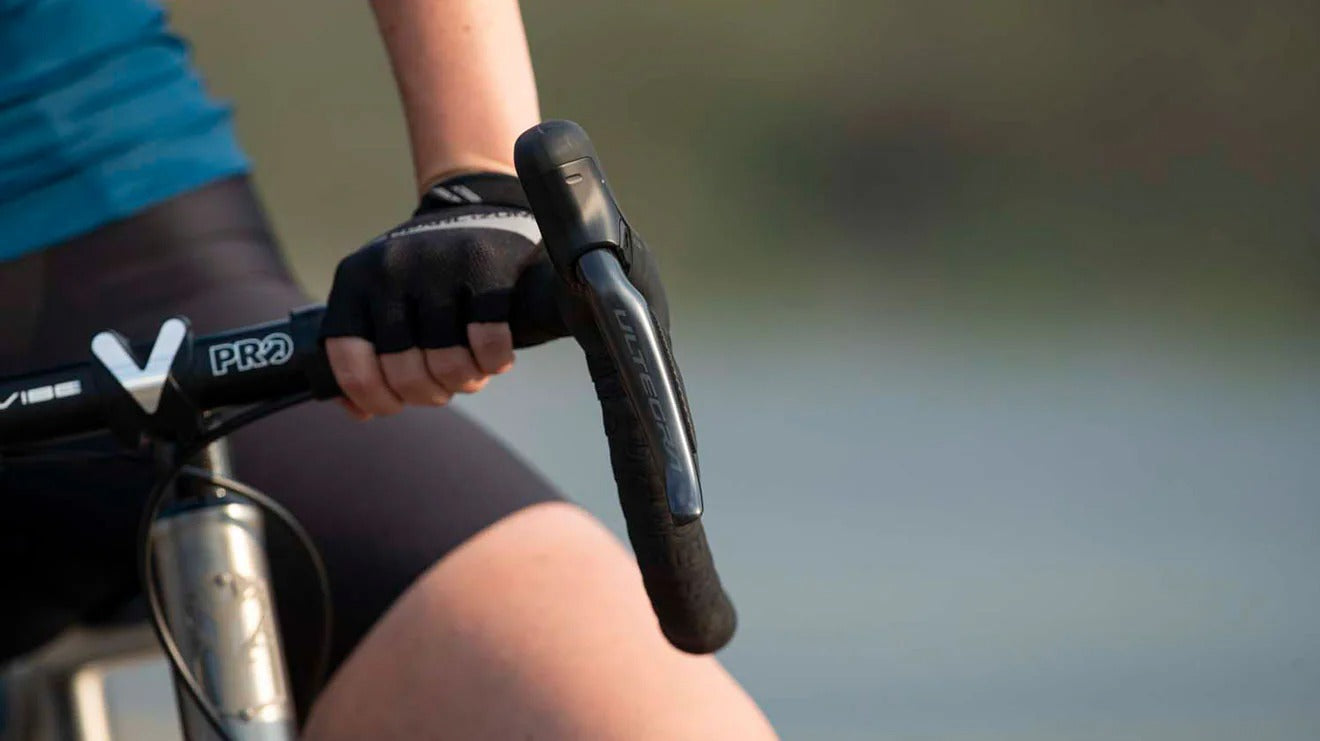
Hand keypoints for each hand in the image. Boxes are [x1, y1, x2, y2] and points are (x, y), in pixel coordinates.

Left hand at [319, 174, 544, 418]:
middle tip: (444, 389)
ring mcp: (437, 266)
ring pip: (448, 364)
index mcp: (354, 283)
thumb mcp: (382, 296)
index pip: (350, 363)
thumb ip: (364, 348)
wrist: (479, 208)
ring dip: (465, 383)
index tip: (396, 405)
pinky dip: (494, 361)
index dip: (375, 398)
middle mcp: (390, 271)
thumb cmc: (426, 272)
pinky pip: (488, 342)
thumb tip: (357, 411)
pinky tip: (496, 358)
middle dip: (429, 395)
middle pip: (405, 372)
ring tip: (471, 375)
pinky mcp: (485, 264)